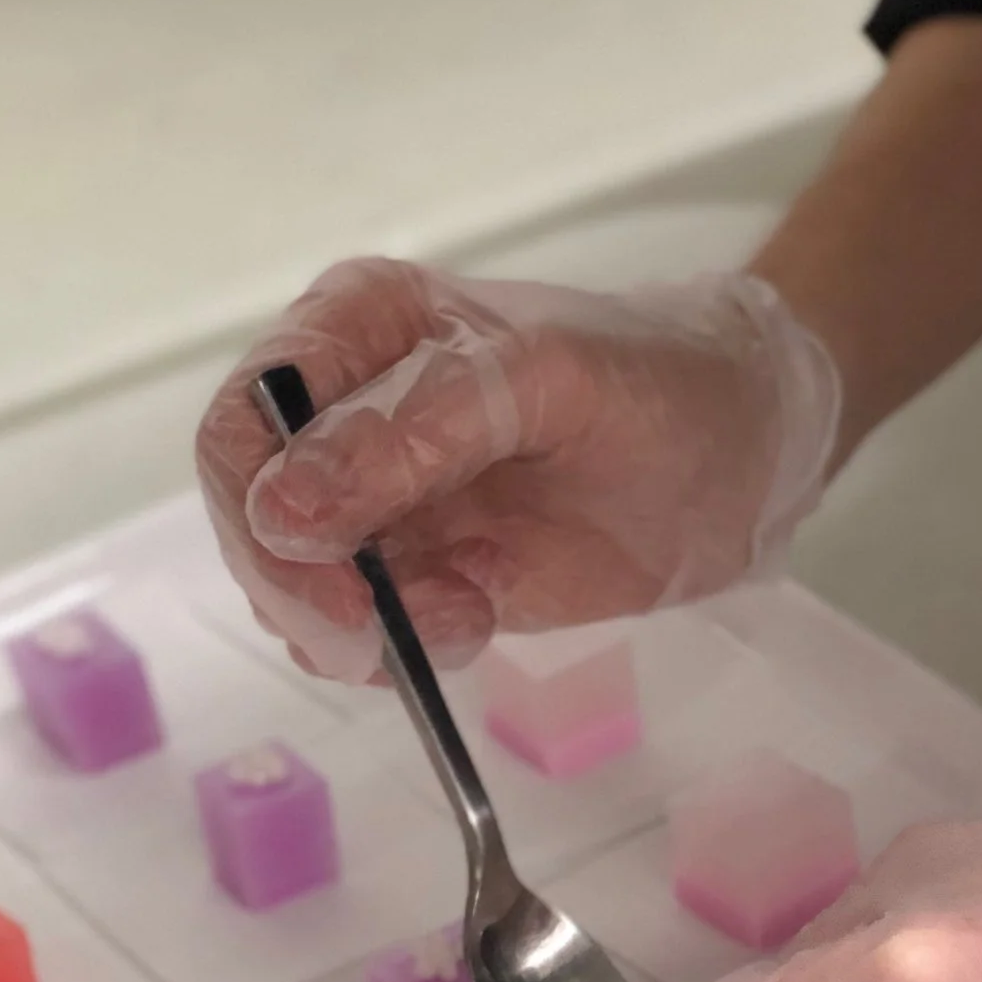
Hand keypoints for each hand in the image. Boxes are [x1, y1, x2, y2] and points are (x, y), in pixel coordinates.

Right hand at [195, 257, 840, 681]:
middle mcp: (340, 417)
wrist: (739, 456)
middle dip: (311, 592)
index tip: (333, 576)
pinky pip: (353, 638)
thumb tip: (285, 507)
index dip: (261, 512)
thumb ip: (416, 432)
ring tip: (470, 604)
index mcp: (356, 331)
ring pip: (295, 593)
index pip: (242, 424)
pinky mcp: (409, 578)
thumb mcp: (547, 382)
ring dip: (369, 629)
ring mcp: (369, 506)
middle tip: (389, 630)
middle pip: (250, 523)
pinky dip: (402, 650)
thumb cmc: (655, 381)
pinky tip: (478, 614)